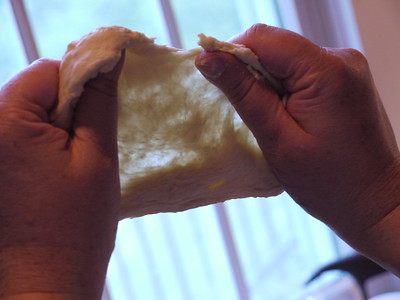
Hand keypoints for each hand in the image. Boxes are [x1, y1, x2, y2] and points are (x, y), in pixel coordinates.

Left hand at [0, 57, 122, 298]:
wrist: (46, 281)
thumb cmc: (76, 224)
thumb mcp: (98, 155)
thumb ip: (101, 101)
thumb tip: (109, 57)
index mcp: (5, 122)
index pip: (49, 70)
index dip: (82, 84)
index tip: (100, 114)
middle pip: (35, 89)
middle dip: (68, 108)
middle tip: (87, 147)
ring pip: (30, 112)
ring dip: (58, 127)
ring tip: (72, 164)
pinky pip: (20, 134)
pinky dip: (45, 142)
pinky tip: (58, 171)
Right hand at [196, 24, 399, 272]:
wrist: (374, 202)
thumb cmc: (328, 182)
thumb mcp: (277, 138)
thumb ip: (244, 93)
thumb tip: (208, 59)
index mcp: (326, 71)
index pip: (263, 39)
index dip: (230, 51)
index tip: (211, 74)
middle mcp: (341, 59)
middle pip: (275, 44)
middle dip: (248, 69)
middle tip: (242, 106)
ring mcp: (345, 68)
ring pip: (286, 57)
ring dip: (265, 80)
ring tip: (266, 116)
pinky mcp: (343, 79)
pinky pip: (301, 69)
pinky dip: (282, 85)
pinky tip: (282, 112)